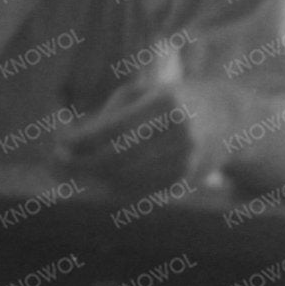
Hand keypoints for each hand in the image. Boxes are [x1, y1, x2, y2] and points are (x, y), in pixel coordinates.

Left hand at [52, 78, 209, 196]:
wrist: (229, 119)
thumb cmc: (170, 101)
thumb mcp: (141, 95)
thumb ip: (106, 118)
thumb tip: (68, 144)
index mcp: (166, 104)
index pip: (116, 128)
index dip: (83, 139)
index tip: (58, 143)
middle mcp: (180, 134)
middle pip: (119, 158)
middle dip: (80, 164)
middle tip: (55, 162)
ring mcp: (185, 161)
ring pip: (126, 179)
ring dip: (92, 178)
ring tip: (71, 169)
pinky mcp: (184, 181)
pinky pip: (139, 190)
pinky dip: (111, 186)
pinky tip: (96, 178)